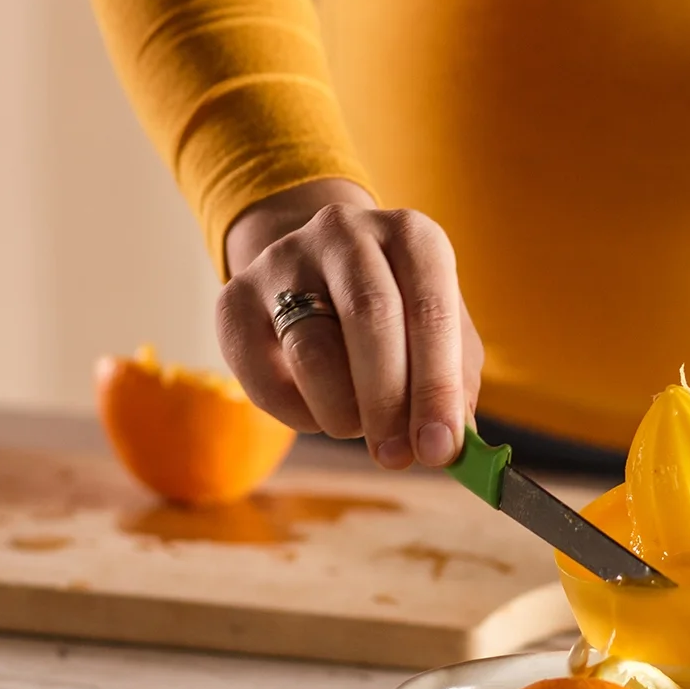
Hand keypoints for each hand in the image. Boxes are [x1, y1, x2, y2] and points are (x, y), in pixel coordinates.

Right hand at [217, 179, 483, 471]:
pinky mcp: (234, 297)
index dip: (437, 386)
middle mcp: (346, 232)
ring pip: (312, 350)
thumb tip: (453, 444)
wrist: (315, 271)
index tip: (440, 449)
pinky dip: (296, 414)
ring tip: (356, 427)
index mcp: (410, 235)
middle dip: (388, 401)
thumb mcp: (440, 333)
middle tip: (397, 456)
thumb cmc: (397, 313)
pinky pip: (262, 373)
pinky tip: (317, 414)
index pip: (430, 308)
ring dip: (341, 410)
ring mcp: (284, 258)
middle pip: (370, 317)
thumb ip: (454, 382)